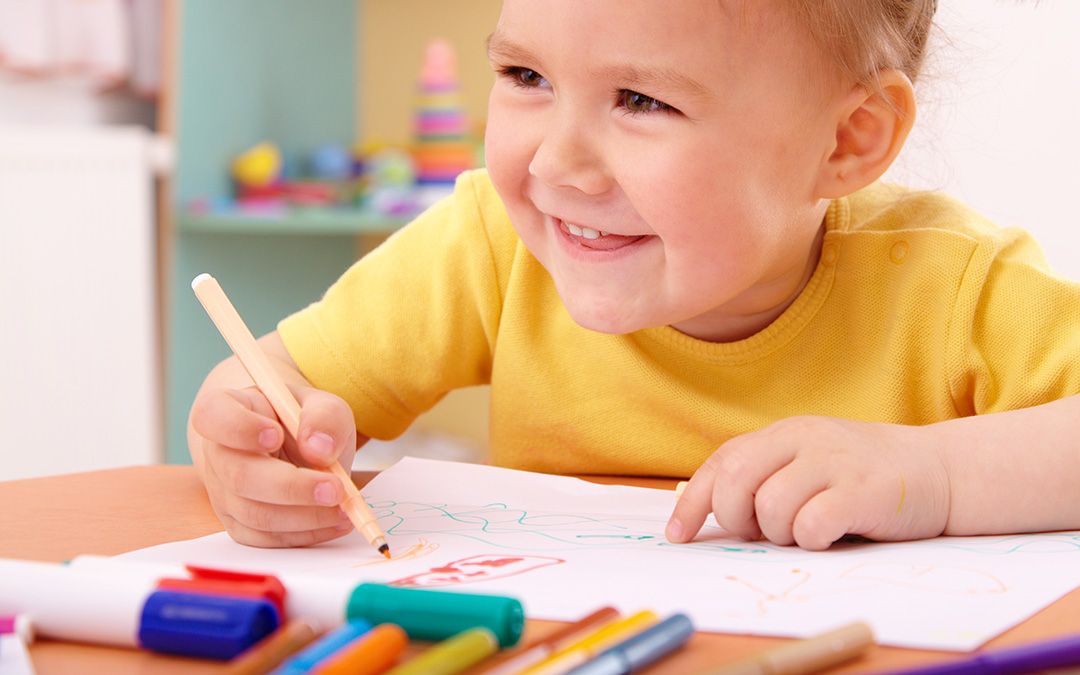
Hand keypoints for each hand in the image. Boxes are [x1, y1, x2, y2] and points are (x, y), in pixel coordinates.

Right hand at [189, 384, 359, 546]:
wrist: (294, 448)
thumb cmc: (302, 421)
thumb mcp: (322, 405)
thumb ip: (324, 418)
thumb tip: (319, 449)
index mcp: (226, 409)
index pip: (212, 416)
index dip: (240, 429)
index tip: (275, 436)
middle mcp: (216, 453)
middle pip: (238, 475)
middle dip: (291, 487)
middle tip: (334, 489)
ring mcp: (223, 493)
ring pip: (254, 514)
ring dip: (304, 517)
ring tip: (343, 508)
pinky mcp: (239, 524)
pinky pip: (266, 538)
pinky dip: (304, 534)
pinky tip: (334, 522)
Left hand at [666, 416, 951, 549]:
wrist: (943, 471)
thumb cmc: (865, 476)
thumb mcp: (808, 463)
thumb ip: (762, 476)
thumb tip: (698, 505)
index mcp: (784, 433)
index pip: (722, 462)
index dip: (694, 501)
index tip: (679, 534)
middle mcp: (805, 439)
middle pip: (736, 482)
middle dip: (734, 519)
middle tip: (758, 533)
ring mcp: (834, 462)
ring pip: (770, 508)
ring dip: (779, 534)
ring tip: (806, 531)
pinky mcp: (863, 491)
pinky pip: (811, 524)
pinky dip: (811, 539)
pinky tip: (830, 535)